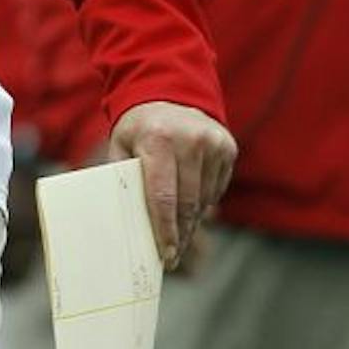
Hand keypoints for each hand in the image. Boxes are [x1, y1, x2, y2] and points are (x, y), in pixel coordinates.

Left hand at [108, 100, 236, 270]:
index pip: (163, 196)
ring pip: (204, 200)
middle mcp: (190, 141)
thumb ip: (123, 178)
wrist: (168, 93)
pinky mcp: (228, 148)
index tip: (166, 255)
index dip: (165, 230)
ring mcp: (213, 144)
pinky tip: (190, 205)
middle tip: (172, 255)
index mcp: (157, 140)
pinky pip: (216, 188)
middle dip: (179, 233)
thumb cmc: (138, 127)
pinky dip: (203, 202)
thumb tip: (124, 220)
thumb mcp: (121, 146)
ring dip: (191, 221)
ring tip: (178, 234)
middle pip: (187, 203)